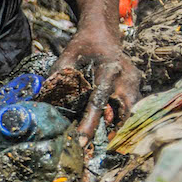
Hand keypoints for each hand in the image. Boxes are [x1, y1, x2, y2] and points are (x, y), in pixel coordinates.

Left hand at [52, 27, 140, 141]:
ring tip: (100, 143)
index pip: (99, 101)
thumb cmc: (83, 46)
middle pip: (122, 112)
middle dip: (109, 133)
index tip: (81, 141)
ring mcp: (135, 82)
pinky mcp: (137, 87)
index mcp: (108, 68)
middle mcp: (126, 77)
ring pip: (129, 113)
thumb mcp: (68, 57)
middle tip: (92, 148)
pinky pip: (131, 109)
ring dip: (116, 128)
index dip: (90, 123)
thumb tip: (44, 100)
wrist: (103, 33)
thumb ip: (59, 77)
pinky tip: (108, 131)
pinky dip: (121, 121)